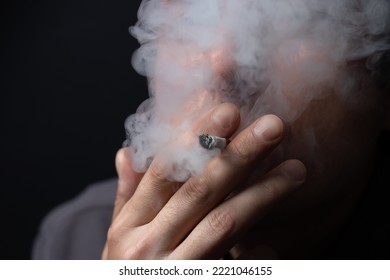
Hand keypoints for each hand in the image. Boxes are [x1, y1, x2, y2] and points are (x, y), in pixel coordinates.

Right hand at [102, 103, 305, 258]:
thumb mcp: (116, 239)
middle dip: (238, 155)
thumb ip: (126, 195)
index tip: (229, 112)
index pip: (164, 172)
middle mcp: (146, 247)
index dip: (196, 139)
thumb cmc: (126, 274)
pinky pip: (236, 264)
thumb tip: (125, 152)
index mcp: (126, 226)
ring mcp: (173, 270)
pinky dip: (260, 249)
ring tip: (296, 169)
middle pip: (199, 191)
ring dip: (263, 193)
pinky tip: (279, 236)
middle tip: (274, 127)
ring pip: (223, 224)